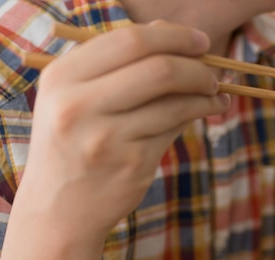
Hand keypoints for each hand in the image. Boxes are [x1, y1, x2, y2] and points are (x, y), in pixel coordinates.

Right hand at [16, 22, 229, 242]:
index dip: (174, 37)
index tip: (199, 41)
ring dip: (205, 92)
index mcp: (61, 78)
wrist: (58, 211)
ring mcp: (107, 138)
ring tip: (216, 91)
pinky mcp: (131, 164)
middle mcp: (79, 106)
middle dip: (196, 65)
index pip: (129, 41)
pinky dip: (200, 114)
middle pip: (158, 69)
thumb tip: (169, 33)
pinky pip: (174, 129)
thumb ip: (113, 65)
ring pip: (173, 102)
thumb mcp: (73, 99)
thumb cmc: (72, 145)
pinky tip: (212, 109)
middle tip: (214, 69)